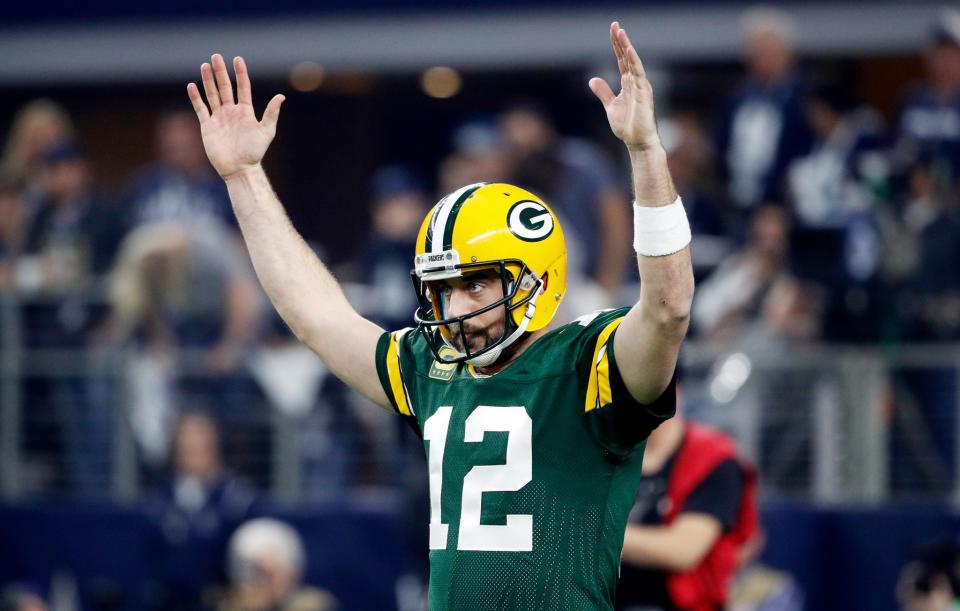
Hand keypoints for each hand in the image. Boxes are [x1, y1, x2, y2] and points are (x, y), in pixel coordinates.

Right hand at [187, 54, 284, 179]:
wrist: (239, 169)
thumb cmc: (255, 152)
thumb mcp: (266, 131)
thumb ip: (271, 113)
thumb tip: (281, 96)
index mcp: (245, 111)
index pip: (242, 88)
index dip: (240, 74)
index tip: (237, 60)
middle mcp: (231, 112)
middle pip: (224, 88)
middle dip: (220, 72)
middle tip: (216, 56)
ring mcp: (219, 118)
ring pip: (212, 95)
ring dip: (208, 81)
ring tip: (205, 66)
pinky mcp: (207, 126)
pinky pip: (201, 109)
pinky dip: (196, 98)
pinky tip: (192, 86)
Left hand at [589, 22, 659, 151]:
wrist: (637, 142)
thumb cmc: (628, 126)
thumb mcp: (610, 106)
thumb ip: (603, 92)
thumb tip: (592, 79)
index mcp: (628, 83)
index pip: (621, 59)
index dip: (616, 45)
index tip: (612, 30)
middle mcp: (636, 81)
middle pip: (627, 56)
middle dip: (620, 40)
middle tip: (615, 25)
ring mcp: (641, 85)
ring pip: (633, 61)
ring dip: (626, 46)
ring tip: (620, 31)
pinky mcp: (644, 92)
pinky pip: (638, 73)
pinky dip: (633, 60)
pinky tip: (628, 49)